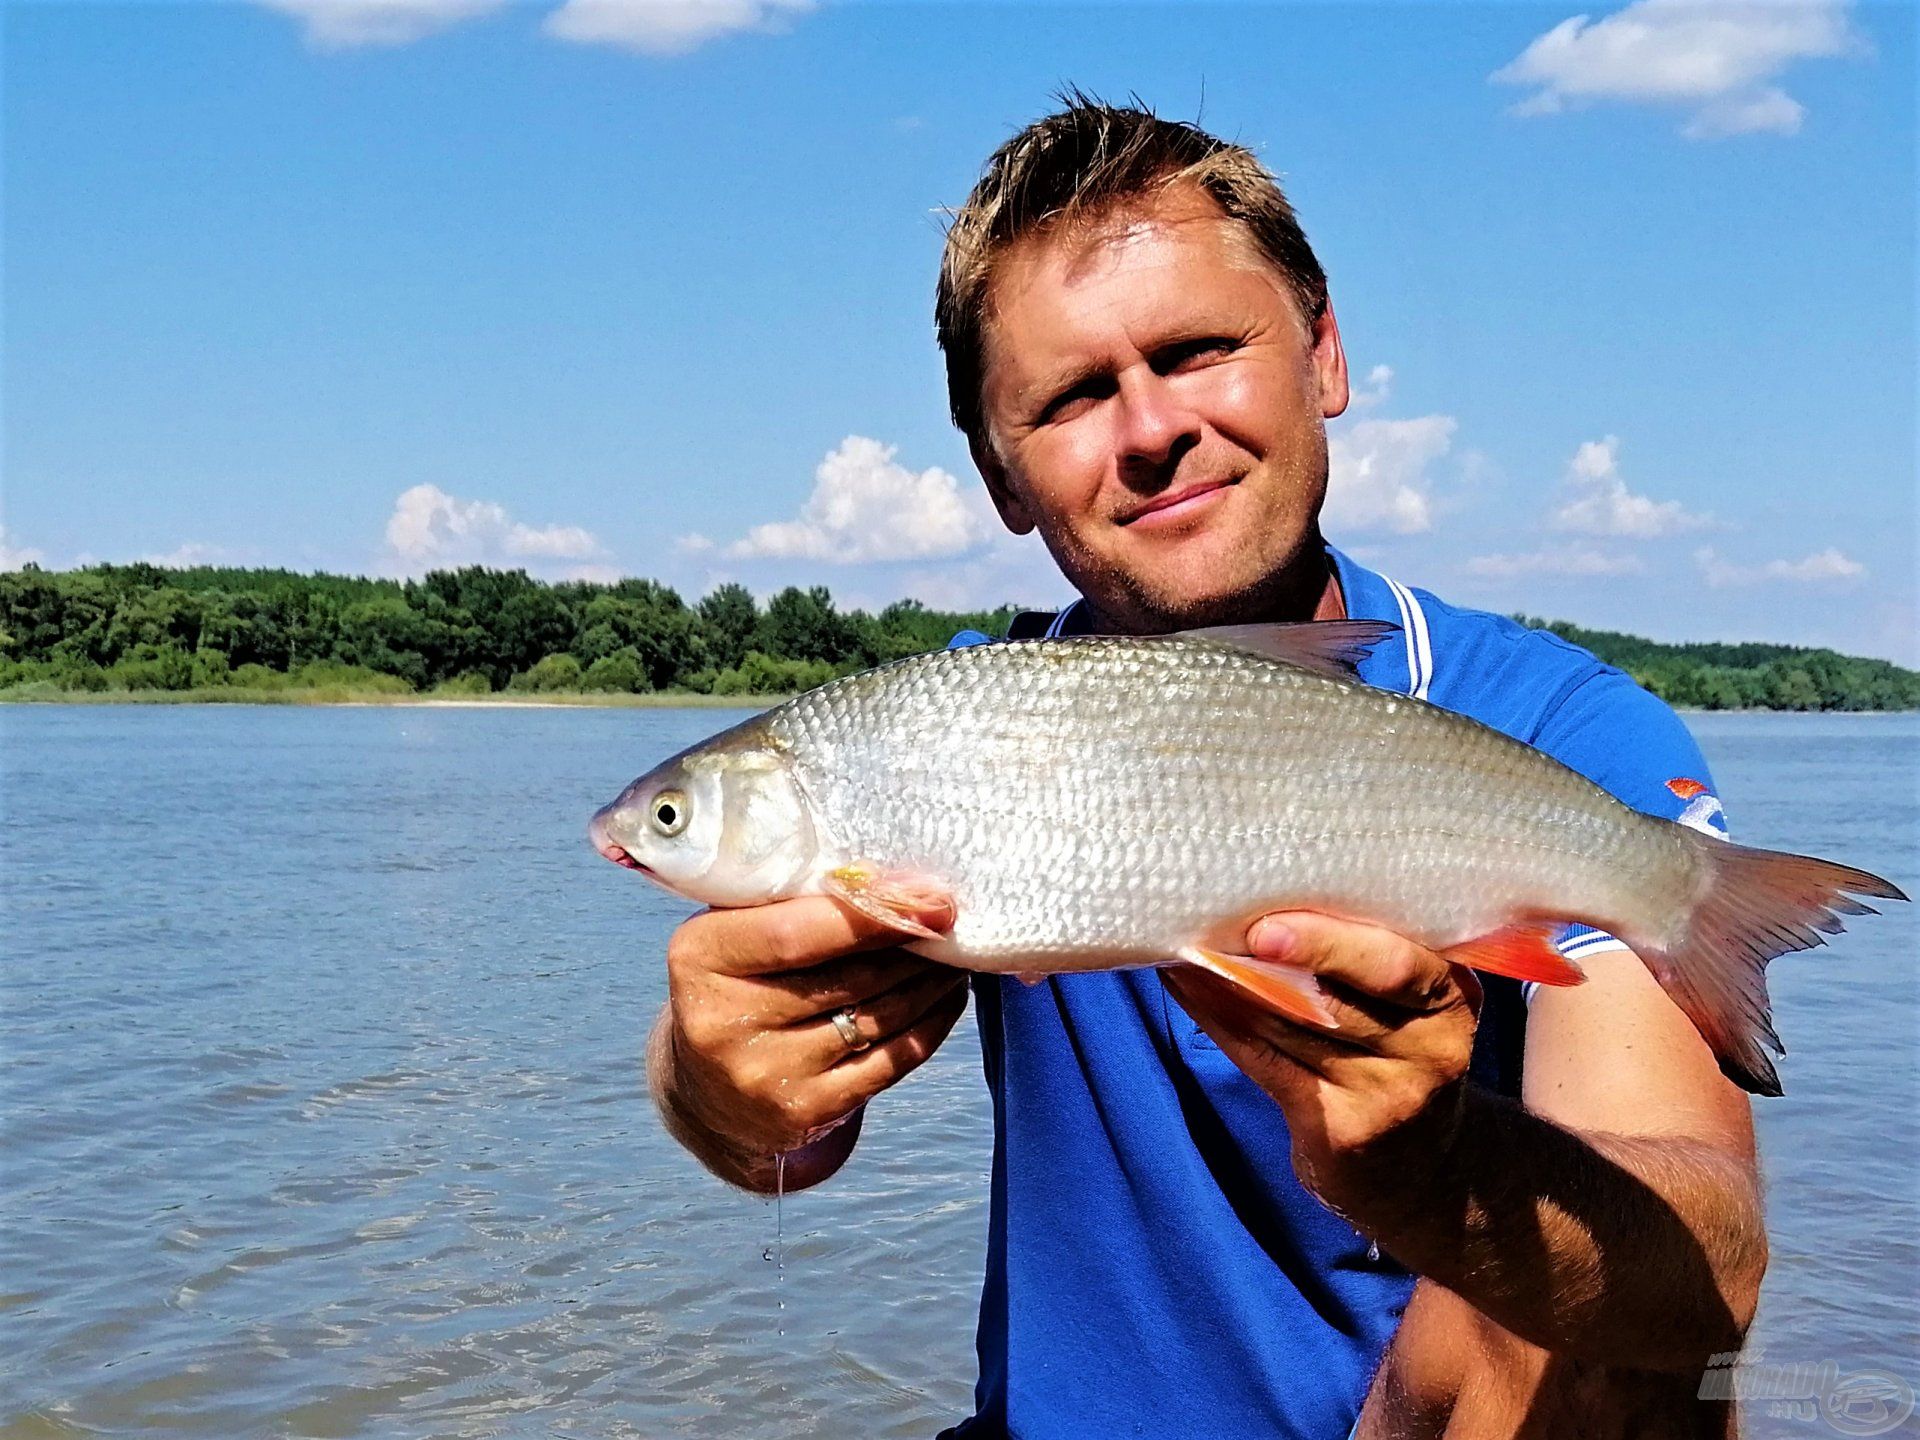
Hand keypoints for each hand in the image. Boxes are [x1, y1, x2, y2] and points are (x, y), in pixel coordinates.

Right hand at [653, 892, 968, 1185]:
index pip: (798, 934)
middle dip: (912, 948)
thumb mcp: (739, 932)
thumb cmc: (739, 984)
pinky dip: (928, 1025)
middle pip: (849, 977)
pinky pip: (889, 1062)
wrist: (710, 1090)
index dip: (873, 916)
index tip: (932, 900)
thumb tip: (896, 885)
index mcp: (700, 958)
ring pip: (877, 1018)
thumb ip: (798, 903)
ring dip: (928, 984)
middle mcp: (723, 1023)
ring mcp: (763, 1075)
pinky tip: (945, 999)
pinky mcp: (804, 1112)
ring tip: (953, 957)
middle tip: (952, 922)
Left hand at [1161, 912, 1482, 1231]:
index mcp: (1449, 995)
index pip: (1392, 963)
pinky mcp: (1340, 1130)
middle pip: (1337, 999)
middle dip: (1271, 964)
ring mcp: (1386, 1094)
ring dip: (1227, 985)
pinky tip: (1186, 989)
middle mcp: (1428, 1046)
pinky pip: (1265, 1062)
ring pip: (1290, 1029)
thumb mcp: (1412, 1005)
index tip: (1267, 925)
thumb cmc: (1400, 1055)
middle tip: (1212, 933)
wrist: (1422, 1168)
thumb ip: (1365, 957)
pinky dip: (1220, 1020)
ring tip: (1182, 946)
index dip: (1329, 943)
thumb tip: (1268, 891)